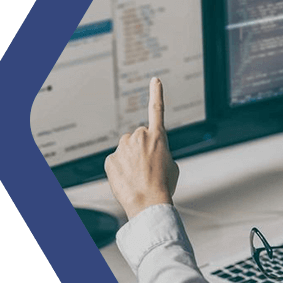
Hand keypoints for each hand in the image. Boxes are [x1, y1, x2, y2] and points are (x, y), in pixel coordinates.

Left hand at [105, 78, 179, 219]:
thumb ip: (160, 151)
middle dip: (142, 148)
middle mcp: (139, 137)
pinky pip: (116, 160)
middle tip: (148, 167)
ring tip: (139, 175)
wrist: (148, 202)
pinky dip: (120, 168)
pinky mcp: (110, 159)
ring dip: (131, 158)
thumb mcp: (172, 165)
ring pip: (126, 148)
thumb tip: (148, 154)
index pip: (157, 109)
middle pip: (139, 137)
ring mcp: (123, 147)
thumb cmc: (164, 186)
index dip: (157, 93)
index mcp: (158, 137)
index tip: (155, 80)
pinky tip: (128, 179)